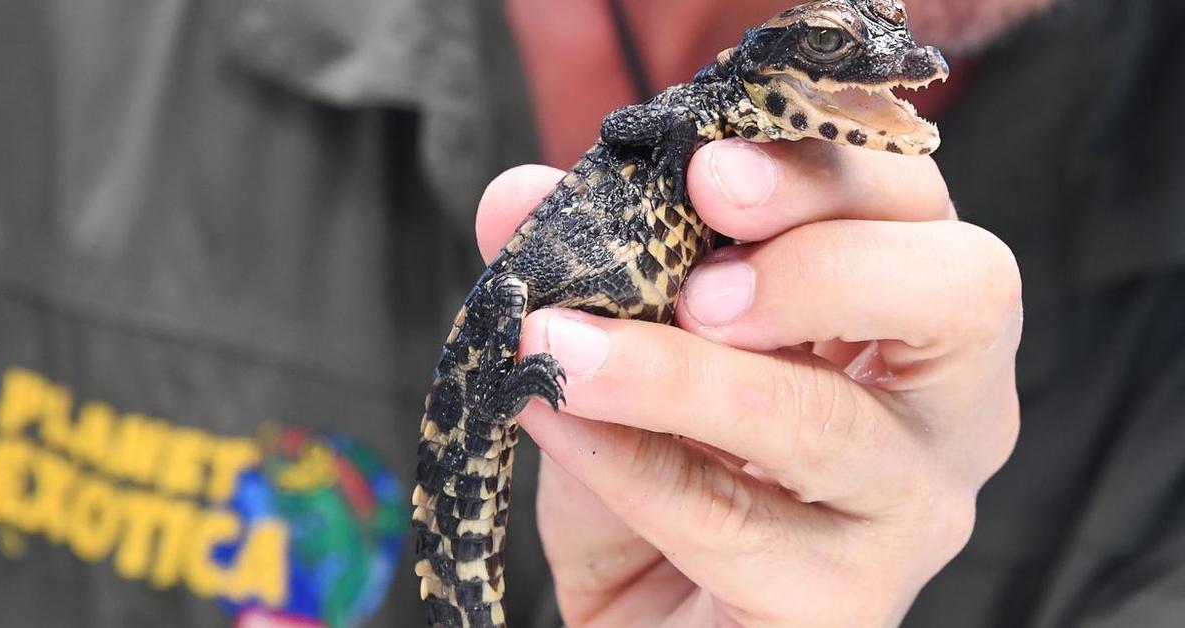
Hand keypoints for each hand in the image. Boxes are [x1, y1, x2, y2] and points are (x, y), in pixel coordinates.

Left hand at [474, 137, 1021, 626]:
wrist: (657, 617)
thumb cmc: (666, 472)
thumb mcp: (624, 352)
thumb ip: (587, 270)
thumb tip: (514, 195)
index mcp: (904, 313)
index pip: (913, 205)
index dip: (821, 171)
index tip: (705, 170)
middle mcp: (944, 408)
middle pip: (962, 295)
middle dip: (817, 263)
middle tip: (693, 286)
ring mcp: (910, 514)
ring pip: (828, 423)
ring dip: (682, 376)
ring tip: (568, 350)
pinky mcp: (847, 606)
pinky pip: (734, 524)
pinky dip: (629, 463)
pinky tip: (557, 420)